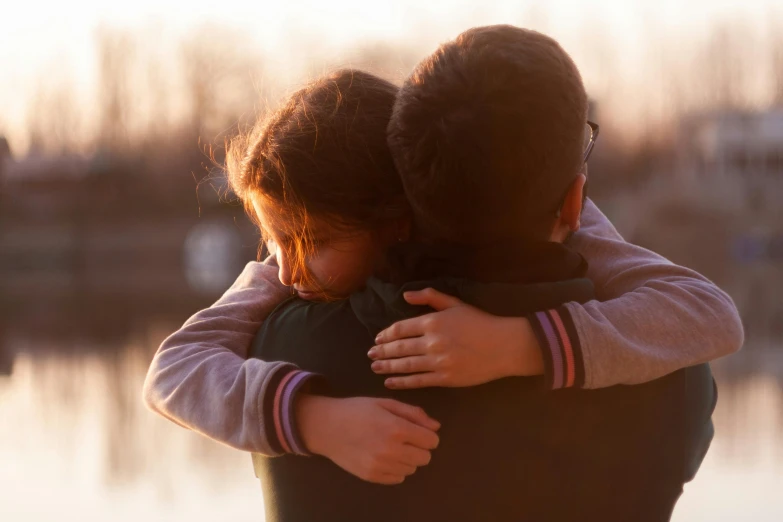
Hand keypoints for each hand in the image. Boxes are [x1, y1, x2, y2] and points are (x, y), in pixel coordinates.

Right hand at [296, 394, 439, 484]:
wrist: (326, 426)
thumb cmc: (357, 410)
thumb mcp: (385, 403)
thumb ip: (413, 413)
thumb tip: (435, 427)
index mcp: (396, 428)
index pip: (431, 441)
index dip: (428, 435)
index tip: (418, 431)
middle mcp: (391, 450)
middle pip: (425, 457)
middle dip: (419, 447)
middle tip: (405, 438)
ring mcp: (380, 465)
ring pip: (412, 469)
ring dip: (407, 458)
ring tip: (392, 446)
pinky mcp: (372, 476)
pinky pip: (398, 478)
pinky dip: (396, 468)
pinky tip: (384, 456)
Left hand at [368, 288, 543, 388]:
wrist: (503, 346)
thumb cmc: (479, 322)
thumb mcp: (455, 303)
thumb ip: (429, 297)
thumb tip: (405, 295)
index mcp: (433, 321)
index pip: (401, 328)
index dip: (386, 335)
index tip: (377, 339)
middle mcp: (432, 342)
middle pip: (399, 348)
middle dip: (382, 352)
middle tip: (370, 355)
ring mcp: (438, 362)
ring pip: (405, 365)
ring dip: (387, 367)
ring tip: (375, 368)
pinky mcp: (445, 379)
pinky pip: (418, 381)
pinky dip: (401, 382)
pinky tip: (390, 382)